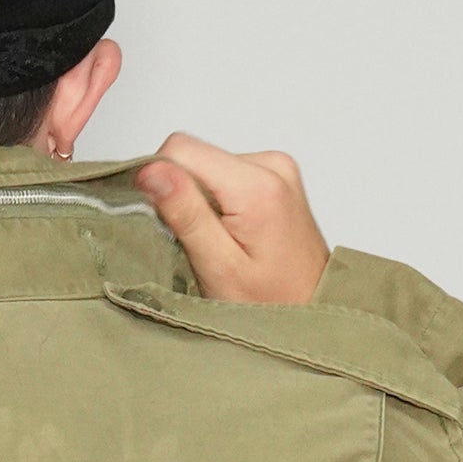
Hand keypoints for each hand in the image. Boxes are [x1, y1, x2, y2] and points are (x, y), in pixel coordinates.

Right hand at [135, 137, 328, 306]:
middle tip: (202, 243)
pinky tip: (233, 235)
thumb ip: (185, 212)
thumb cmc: (270, 303)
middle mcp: (272, 165)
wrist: (311, 312)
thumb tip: (150, 169)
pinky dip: (219, 203)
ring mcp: (277, 168)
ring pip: (208, 166)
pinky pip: (226, 174)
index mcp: (257, 185)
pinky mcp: (275, 175)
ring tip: (221, 243)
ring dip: (203, 203)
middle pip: (195, 157)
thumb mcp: (218, 267)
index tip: (169, 223)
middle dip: (185, 198)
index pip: (181, 149)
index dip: (161, 183)